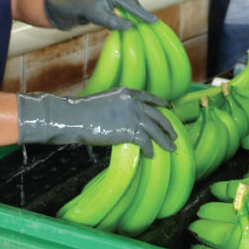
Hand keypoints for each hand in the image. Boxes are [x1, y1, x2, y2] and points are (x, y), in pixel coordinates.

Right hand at [16, 88, 175, 155]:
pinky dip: (150, 149)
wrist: (74, 116)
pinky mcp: (130, 130)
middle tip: (174, 134)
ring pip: (156, 130)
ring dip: (165, 140)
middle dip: (167, 126)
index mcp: (126, 93)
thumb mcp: (102, 102)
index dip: (159, 102)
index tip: (167, 105)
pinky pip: (146, 142)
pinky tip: (151, 155)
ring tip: (172, 148)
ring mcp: (133, 116)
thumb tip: (120, 119)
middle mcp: (133, 102)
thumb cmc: (81, 112)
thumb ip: (116, 107)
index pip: (148, 97)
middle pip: (157, 115)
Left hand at [43, 0, 155, 30]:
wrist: (86, 4)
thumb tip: (130, 26)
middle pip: (136, 7)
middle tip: (143, 27)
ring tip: (121, 20)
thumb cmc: (91, 11)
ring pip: (135, 7)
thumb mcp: (100, 19)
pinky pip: (134, 6)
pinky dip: (133, 13)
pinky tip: (127, 18)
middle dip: (139, 17)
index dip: (144, 16)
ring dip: (134, 16)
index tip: (154, 22)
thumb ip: (114, 22)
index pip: (132, 8)